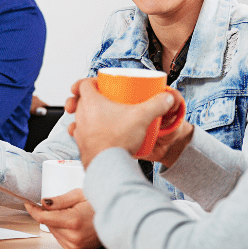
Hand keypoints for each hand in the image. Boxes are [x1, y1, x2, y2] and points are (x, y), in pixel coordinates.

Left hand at [23, 189, 100, 248]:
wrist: (115, 221)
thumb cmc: (98, 206)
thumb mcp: (80, 195)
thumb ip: (60, 200)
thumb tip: (43, 203)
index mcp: (73, 221)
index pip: (44, 218)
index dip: (33, 210)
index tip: (28, 203)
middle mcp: (73, 236)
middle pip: (48, 223)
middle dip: (49, 213)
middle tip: (61, 205)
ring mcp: (74, 245)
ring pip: (52, 230)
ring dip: (55, 222)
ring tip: (71, 214)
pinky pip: (58, 237)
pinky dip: (61, 229)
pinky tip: (73, 224)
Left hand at [66, 78, 182, 166]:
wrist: (109, 167)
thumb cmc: (118, 141)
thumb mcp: (143, 117)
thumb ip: (157, 104)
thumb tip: (167, 98)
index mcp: (90, 102)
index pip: (83, 84)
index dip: (91, 82)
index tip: (100, 84)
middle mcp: (81, 115)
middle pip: (81, 100)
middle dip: (92, 98)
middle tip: (103, 100)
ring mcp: (80, 132)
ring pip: (80, 118)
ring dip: (89, 116)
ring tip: (102, 117)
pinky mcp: (82, 146)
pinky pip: (82, 135)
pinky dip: (89, 133)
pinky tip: (100, 135)